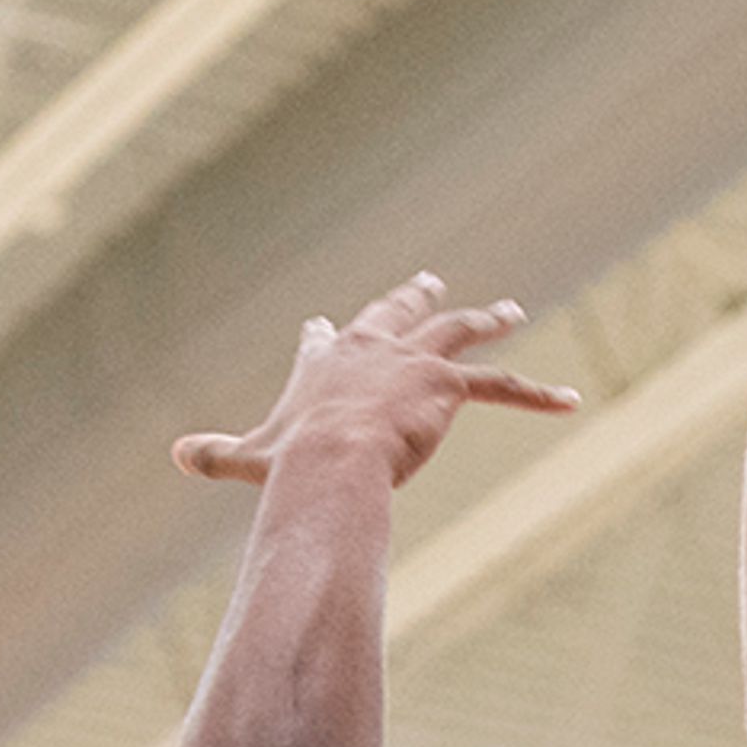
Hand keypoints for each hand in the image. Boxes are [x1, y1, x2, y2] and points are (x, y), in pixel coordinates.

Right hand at [172, 274, 577, 489]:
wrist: (331, 462)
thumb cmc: (290, 464)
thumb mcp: (246, 458)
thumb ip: (214, 455)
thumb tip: (176, 455)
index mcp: (324, 362)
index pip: (328, 339)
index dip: (327, 336)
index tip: (325, 325)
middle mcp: (370, 348)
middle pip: (396, 312)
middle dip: (414, 296)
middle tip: (430, 282)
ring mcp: (412, 362)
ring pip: (458, 331)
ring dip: (488, 320)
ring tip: (511, 312)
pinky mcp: (447, 386)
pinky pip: (504, 387)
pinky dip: (539, 394)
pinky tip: (571, 400)